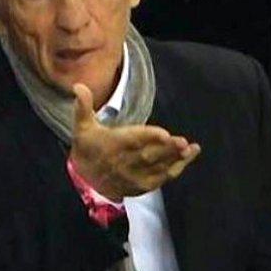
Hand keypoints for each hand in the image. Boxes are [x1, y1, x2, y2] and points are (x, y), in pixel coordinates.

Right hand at [68, 83, 199, 201]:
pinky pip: (161, 178)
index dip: (148, 137)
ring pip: (158, 167)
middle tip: (183, 142)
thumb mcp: (82, 127)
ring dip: (175, 158)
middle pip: (149, 155)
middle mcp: (125, 162)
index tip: (164, 134)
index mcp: (112, 145)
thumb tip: (79, 86)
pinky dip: (175, 169)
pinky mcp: (142, 185)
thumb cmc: (87, 148)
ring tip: (192, 149)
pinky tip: (187, 158)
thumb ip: (83, 106)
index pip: (132, 140)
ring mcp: (134, 175)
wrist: (84, 180)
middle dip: (167, 149)